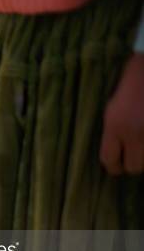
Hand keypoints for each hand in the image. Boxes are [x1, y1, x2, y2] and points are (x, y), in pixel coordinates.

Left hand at [100, 54, 143, 174]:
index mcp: (115, 125)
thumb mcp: (111, 108)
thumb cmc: (128, 84)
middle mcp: (135, 131)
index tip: (115, 167)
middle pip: (133, 166)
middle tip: (131, 158)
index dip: (112, 167)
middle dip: (131, 164)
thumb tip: (114, 155)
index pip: (109, 159)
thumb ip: (111, 131)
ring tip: (141, 144)